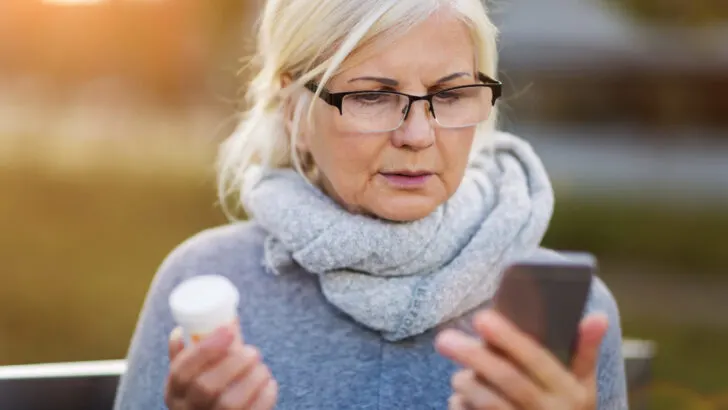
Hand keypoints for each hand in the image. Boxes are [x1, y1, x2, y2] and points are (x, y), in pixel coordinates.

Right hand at [165, 325, 277, 409]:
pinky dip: (265, 395)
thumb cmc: (209, 391)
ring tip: (262, 367)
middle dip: (234, 363)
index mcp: (175, 392)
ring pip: (230, 403)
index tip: (228, 329)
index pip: (181, 370)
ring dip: (252, 378)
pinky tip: (269, 383)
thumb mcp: (195, 373)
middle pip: (205, 387)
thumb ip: (200, 349)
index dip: (205, 348)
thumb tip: (214, 320)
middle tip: (253, 351)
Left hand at [435, 310, 607, 409]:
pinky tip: (458, 400)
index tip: (481, 317)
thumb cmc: (568, 409)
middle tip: (444, 339)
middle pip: (507, 380)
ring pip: (490, 404)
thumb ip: (585, 351)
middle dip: (474, 357)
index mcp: (570, 391)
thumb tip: (597, 315)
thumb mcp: (584, 385)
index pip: (537, 359)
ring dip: (467, 385)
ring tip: (457, 375)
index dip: (509, 338)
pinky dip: (462, 408)